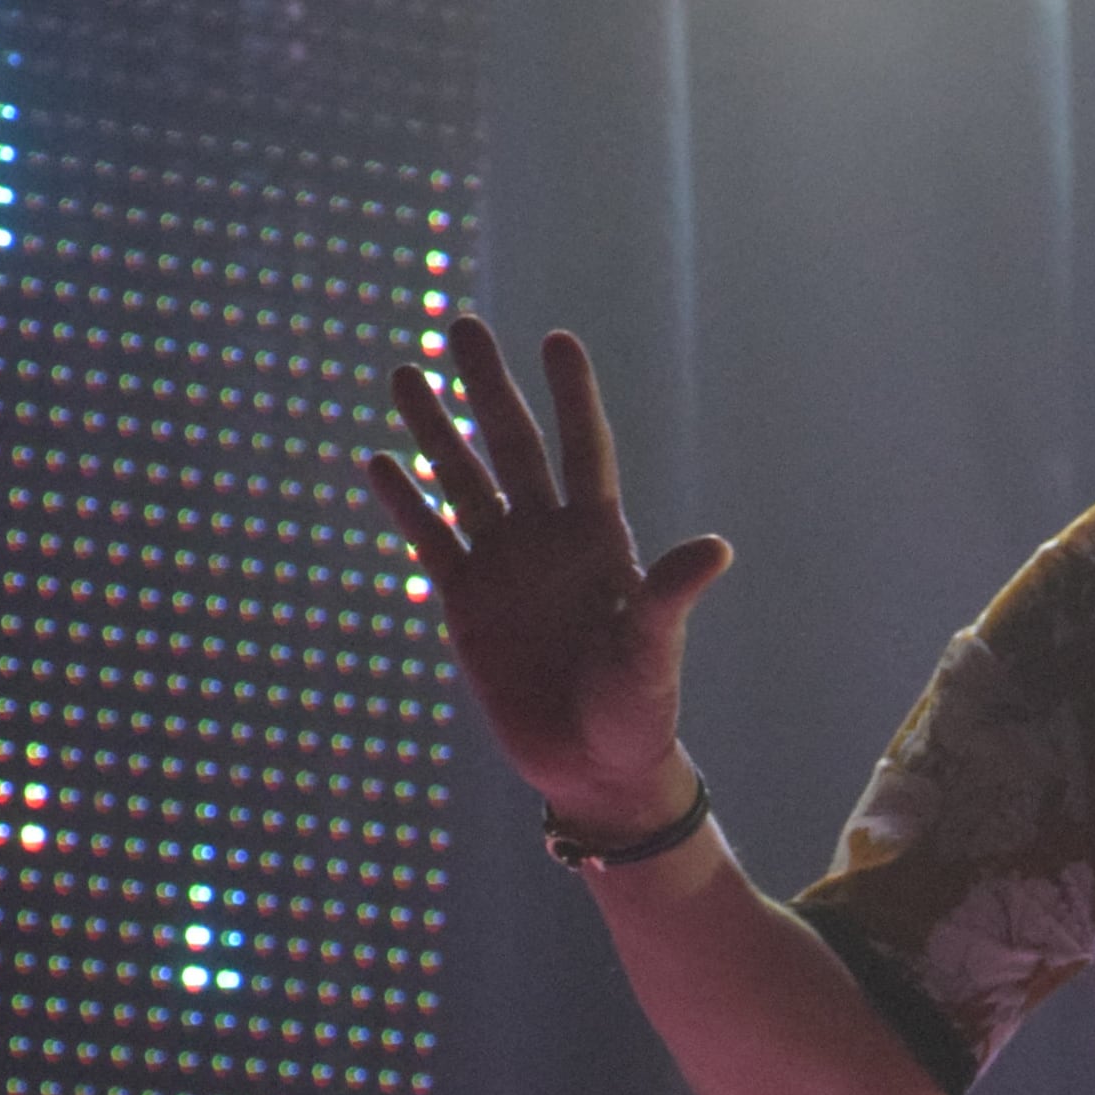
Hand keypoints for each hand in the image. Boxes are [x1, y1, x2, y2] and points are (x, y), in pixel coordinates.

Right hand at [364, 317, 730, 832]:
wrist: (594, 768)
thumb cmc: (637, 711)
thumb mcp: (655, 651)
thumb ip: (671, 596)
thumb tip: (716, 549)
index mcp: (599, 540)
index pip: (583, 450)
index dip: (572, 396)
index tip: (557, 340)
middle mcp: (548, 539)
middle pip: (514, 446)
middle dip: (488, 388)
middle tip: (462, 327)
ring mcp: (503, 566)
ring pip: (463, 481)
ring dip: (434, 430)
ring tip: (407, 373)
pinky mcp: (465, 603)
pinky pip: (431, 539)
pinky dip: (406, 503)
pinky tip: (379, 460)